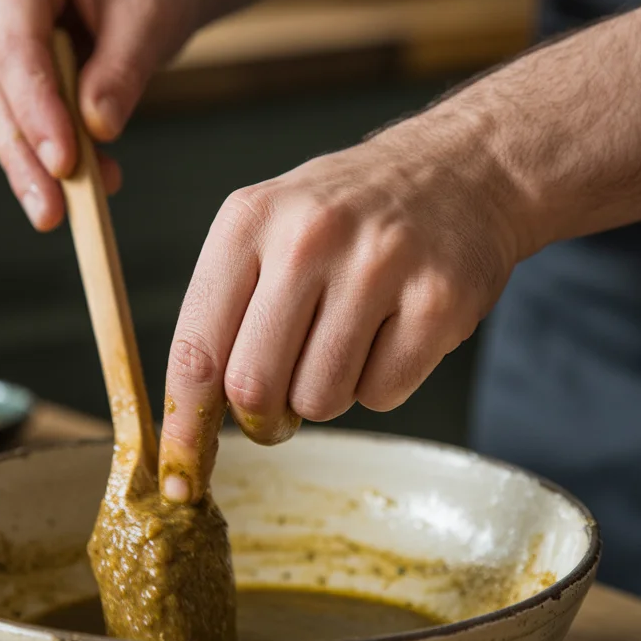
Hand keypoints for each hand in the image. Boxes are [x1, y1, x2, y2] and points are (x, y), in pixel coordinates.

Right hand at [0, 0, 204, 228]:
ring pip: (1, 112)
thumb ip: (121, 73)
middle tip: (52, 210)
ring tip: (62, 212)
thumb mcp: (151, 21)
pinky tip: (86, 189)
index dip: (37, 107)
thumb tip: (96, 129)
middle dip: (28, 153)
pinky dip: (47, 159)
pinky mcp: (0, 66)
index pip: (17, 42)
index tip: (62, 161)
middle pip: (0, 84)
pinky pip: (17, 120)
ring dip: (32, 168)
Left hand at [158, 110, 524, 501]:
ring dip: (326, 394)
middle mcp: (309, 238)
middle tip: (281, 403)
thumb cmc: (348, 213)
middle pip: (254, 388)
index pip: (197, 350)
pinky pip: (383, 395)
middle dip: (263, 417)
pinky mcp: (438, 301)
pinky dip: (380, 383)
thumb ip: (224, 312)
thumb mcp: (268, 228)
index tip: (181, 472)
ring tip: (346, 340)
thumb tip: (191, 419)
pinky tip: (391, 332)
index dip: (185, 426)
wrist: (459, 168)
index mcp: (249, 221)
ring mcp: (379, 267)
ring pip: (320, 400)